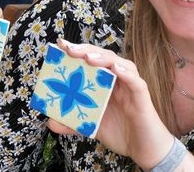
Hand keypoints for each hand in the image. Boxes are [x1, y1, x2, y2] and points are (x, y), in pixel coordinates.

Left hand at [46, 40, 178, 168]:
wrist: (143, 149)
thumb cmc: (119, 132)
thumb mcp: (90, 126)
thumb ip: (72, 123)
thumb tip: (50, 122)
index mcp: (104, 82)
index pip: (90, 60)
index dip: (77, 51)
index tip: (60, 45)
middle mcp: (117, 79)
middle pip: (102, 56)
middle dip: (85, 50)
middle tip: (68, 48)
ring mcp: (130, 85)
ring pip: (119, 63)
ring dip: (103, 58)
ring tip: (87, 57)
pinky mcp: (143, 96)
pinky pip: (135, 81)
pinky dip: (126, 73)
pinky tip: (115, 69)